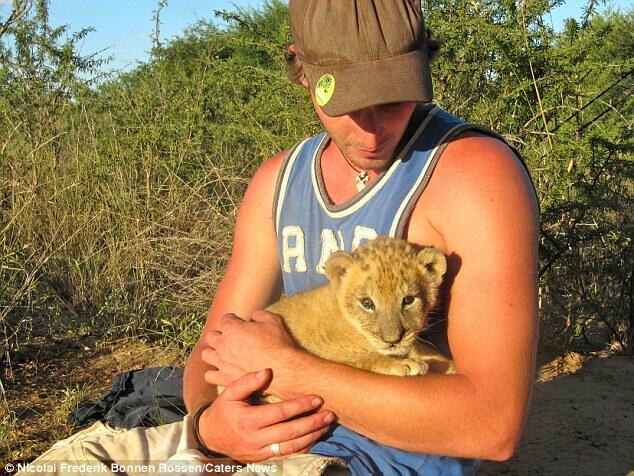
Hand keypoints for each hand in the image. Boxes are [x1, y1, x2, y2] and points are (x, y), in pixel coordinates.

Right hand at [198, 369, 333, 462]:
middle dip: (312, 423)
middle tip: (329, 414)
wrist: (211, 436)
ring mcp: (260, 452)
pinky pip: (287, 456)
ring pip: (291, 447)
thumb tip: (267, 371)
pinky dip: (303, 449)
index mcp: (248, 420)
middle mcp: (255, 439)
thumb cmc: (224, 410)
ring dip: (312, 437)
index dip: (300, 406)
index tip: (317, 399)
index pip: (280, 413)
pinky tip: (314, 438)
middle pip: (290, 432)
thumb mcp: (230, 392)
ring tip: (326, 426)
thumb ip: (248, 381)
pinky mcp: (263, 459)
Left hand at [202, 311, 298, 396]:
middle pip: (211, 336)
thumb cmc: (279, 344)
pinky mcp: (225, 378)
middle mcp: (223, 344)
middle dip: (220, 336)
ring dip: (214, 353)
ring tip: (224, 355)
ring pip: (206, 354)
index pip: (226, 319)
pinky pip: (209, 375)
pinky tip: (224, 372)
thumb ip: (259, 314)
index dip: (234, 321)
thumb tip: (253, 314)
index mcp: (232, 328)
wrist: (283, 370)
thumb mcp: (273, 321)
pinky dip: (214, 373)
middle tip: (232, 340)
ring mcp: (222, 362)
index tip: (242, 325)